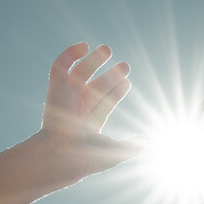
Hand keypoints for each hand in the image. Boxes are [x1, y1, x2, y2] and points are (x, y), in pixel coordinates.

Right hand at [38, 43, 135, 166]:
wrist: (62, 153)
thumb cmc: (88, 157)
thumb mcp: (117, 153)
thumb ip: (133, 146)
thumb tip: (148, 141)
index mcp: (89, 123)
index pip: (105, 103)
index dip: (116, 92)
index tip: (127, 82)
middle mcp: (77, 108)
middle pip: (96, 87)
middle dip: (110, 76)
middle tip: (125, 65)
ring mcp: (66, 97)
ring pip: (80, 73)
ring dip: (93, 60)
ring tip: (107, 49)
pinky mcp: (55, 87)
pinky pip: (60, 66)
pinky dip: (69, 54)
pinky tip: (84, 46)